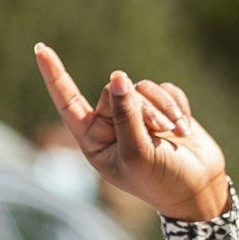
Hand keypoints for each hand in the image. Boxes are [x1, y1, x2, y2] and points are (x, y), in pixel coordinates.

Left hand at [34, 43, 231, 225]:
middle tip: (161, 130)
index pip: (68, 103)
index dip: (55, 76)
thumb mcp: (137, 153)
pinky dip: (176, 105)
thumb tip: (118, 77)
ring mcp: (137, 115)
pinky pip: (164, 89)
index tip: (40, 49)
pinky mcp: (163, 107)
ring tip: (177, 133)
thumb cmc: (160, 181)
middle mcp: (111, 124)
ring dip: (162, 108)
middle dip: (140, 107)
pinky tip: (186, 130)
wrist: (198, 190)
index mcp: (94, 140)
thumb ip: (125, 115)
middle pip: (115, 90)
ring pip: (142, 88)